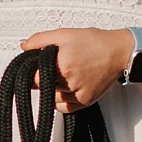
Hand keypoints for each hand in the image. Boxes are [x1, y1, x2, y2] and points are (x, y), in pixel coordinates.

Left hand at [17, 28, 134, 111]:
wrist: (118, 52)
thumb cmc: (94, 42)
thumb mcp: (64, 34)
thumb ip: (39, 40)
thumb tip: (24, 46)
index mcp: (62, 65)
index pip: (34, 79)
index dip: (31, 73)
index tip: (33, 69)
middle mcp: (70, 82)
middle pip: (43, 88)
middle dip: (42, 79)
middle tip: (50, 68)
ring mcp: (79, 94)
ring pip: (53, 98)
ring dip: (52, 90)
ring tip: (62, 75)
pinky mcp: (86, 101)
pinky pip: (65, 107)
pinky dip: (61, 100)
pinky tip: (66, 87)